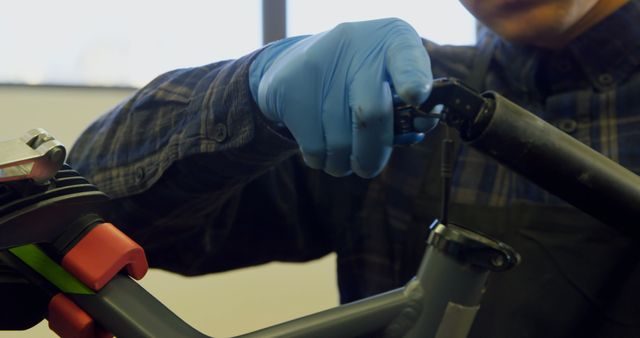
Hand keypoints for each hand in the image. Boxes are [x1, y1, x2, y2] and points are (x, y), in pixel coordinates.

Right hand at [249, 18, 435, 177]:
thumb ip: (409, 107)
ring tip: (342, 153)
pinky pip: (313, 147)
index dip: (413, 78)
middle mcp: (355, 42)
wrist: (294, 64)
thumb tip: (422, 126)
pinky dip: (321, 160)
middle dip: (373, 154)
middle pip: (371, 113)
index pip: (406, 56)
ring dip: (343, 162)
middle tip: (368, 167)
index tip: (416, 96)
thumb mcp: (389, 82)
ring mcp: (317, 62)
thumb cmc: (359, 82)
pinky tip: (321, 146)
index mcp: (391, 39)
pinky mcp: (288, 87)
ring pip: (340, 141)